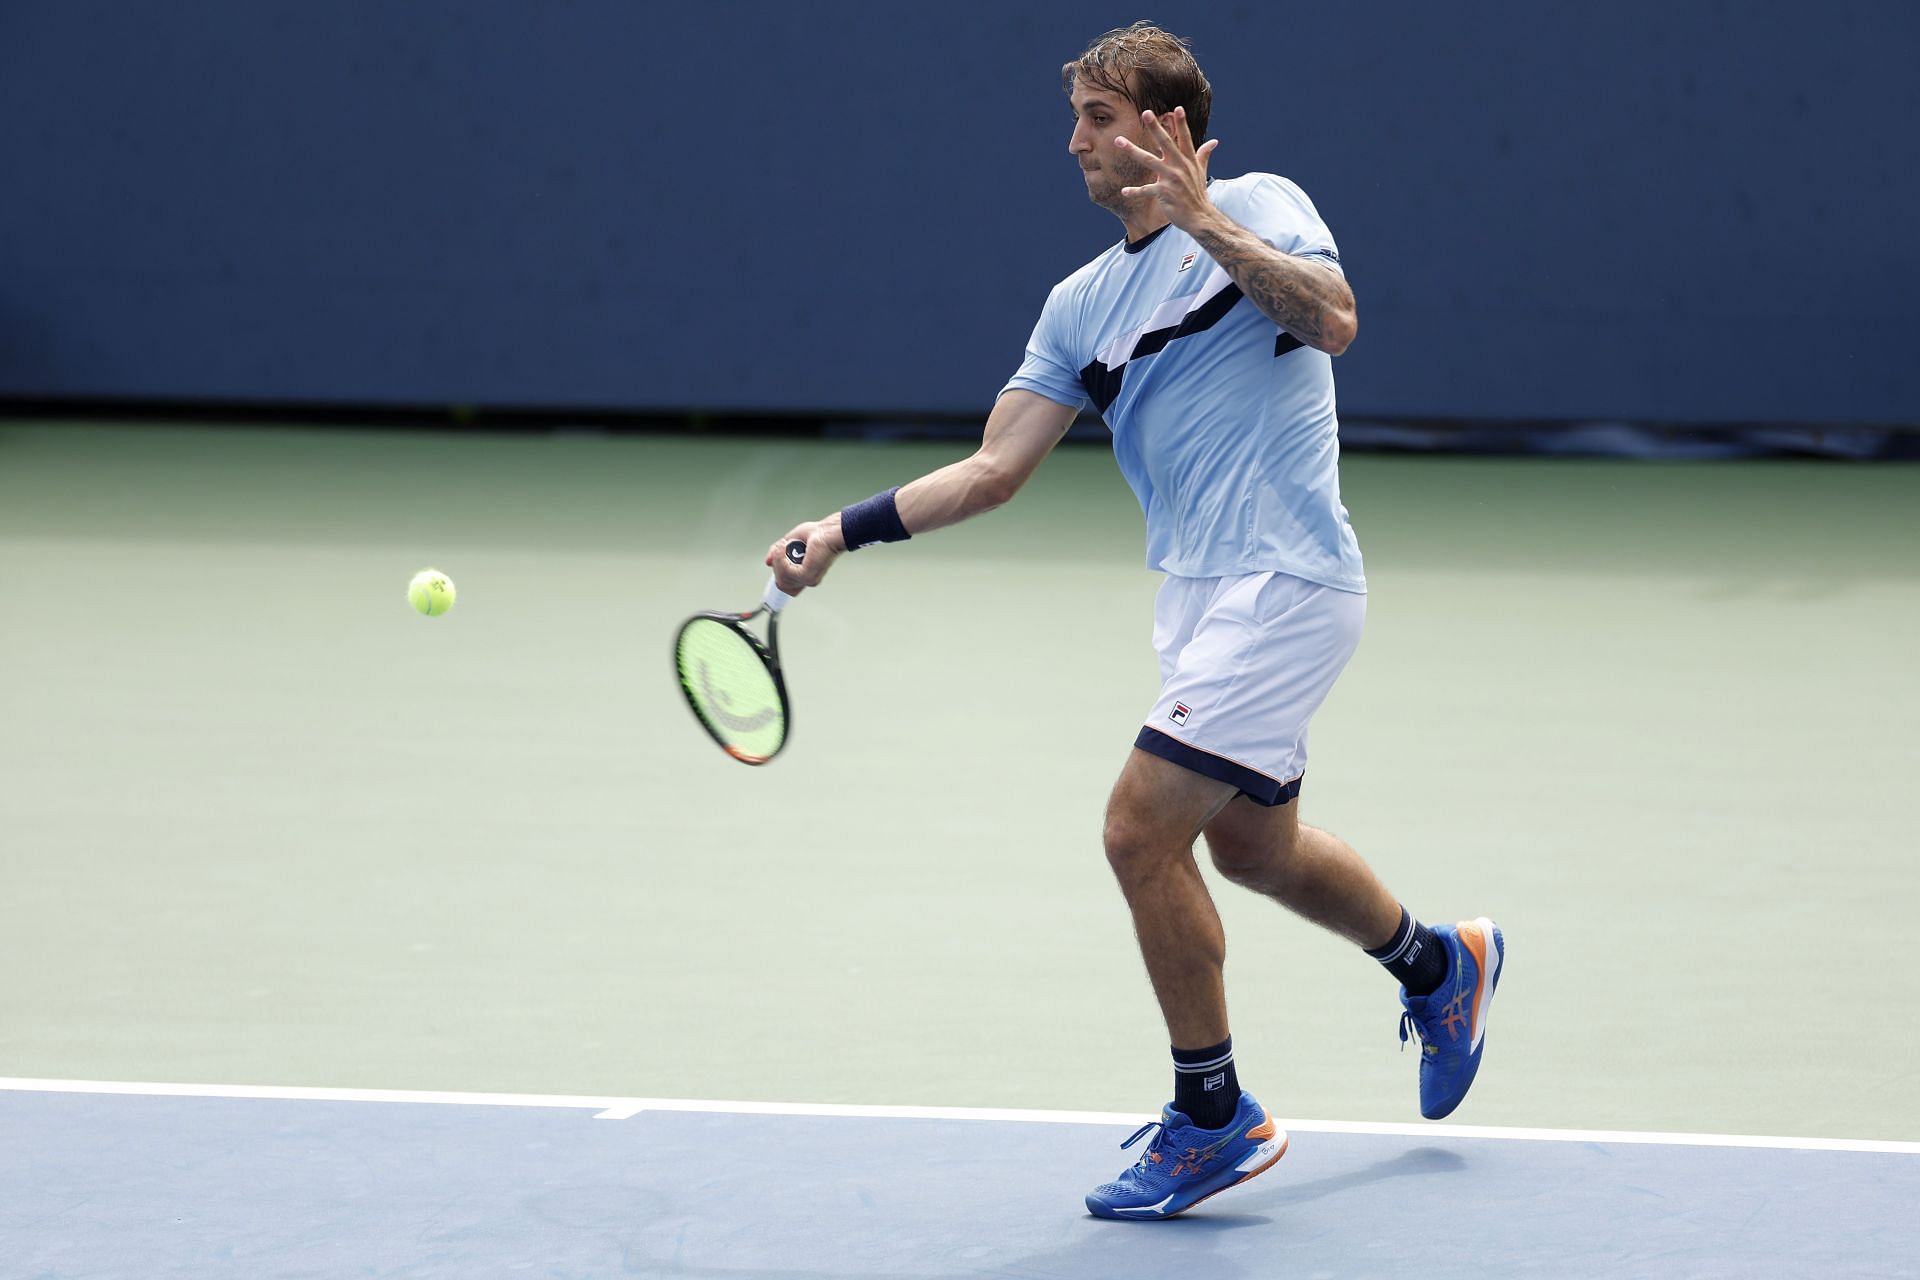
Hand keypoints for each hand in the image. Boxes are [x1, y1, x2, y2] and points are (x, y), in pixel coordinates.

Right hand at [764, 515, 844, 595]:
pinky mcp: (807, 575)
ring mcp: (808, 579)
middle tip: (780, 549)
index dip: (778, 575)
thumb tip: (768, 562)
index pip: (786, 587)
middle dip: (776, 566)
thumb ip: (778, 553)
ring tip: (783, 545)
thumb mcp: (791, 542)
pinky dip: (781, 558)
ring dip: (778, 560)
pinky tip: (784, 547)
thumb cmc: (818, 534)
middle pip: (781, 584)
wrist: (830, 532)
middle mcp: (808, 580)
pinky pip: (786, 572)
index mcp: (806, 575)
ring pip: (782, 579)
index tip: (774, 561)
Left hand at [1114, 106, 1219, 233]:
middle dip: (1155, 127)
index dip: (1182, 123)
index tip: (1177, 108)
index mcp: (1188, 160)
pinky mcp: (1164, 193)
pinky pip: (1146, 190)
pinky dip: (1135, 192)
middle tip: (1146, 113)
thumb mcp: (1201, 171)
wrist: (1199, 217)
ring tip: (1118, 140)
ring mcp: (1172, 179)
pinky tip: (1124, 192)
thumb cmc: (1197, 193)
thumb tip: (1214, 141)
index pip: (1185, 138)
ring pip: (1149, 160)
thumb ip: (1204, 154)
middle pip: (1165, 142)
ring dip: (1132, 150)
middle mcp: (1180, 166)